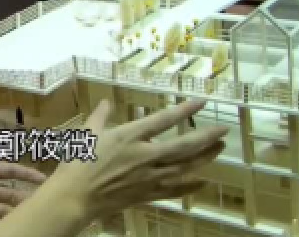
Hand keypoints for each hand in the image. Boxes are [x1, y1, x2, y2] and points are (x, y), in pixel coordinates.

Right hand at [49, 99, 226, 221]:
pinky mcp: (147, 194)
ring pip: (184, 167)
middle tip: (223, 129)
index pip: (163, 120)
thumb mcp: (87, 133)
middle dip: (206, 137)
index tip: (201, 102)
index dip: (184, 110)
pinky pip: (175, 190)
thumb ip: (100, 116)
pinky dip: (191, 186)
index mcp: (129, 136)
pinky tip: (203, 181)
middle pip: (183, 146)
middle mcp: (145, 155)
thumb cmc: (78, 162)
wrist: (75, 196)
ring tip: (219, 148)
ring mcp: (149, 176)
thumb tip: (105, 102)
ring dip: (204, 157)